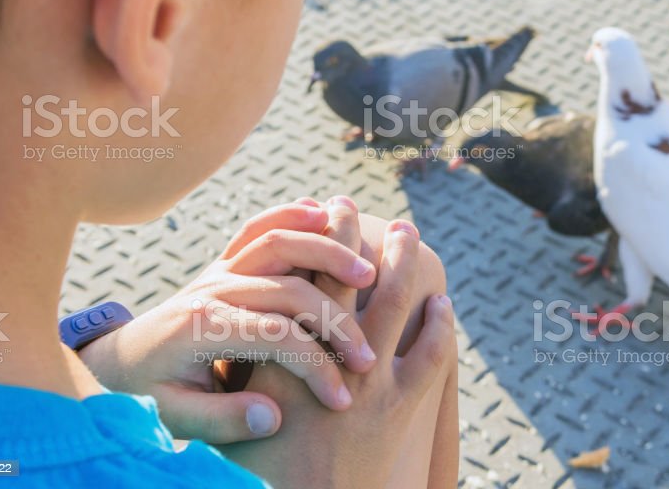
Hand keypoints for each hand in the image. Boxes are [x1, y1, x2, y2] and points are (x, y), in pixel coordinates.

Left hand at [78, 200, 379, 443]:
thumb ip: (222, 418)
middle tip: (367, 351)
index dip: (316, 365)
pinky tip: (323, 214)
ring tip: (367, 271)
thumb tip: (273, 416)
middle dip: (336, 317)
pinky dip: (290, 214)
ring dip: (327, 252)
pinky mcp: (224, 261)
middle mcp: (211, 288)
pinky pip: (258, 226)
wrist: (117, 362)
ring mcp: (218, 269)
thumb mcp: (174, 416)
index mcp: (201, 327)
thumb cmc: (147, 392)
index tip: (341, 397)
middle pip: (288, 287)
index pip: (276, 336)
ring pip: (278, 243)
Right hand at [220, 219, 456, 488]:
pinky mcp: (404, 407)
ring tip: (408, 234)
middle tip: (366, 207)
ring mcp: (376, 380)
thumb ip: (234, 378)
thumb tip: (239, 329)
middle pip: (354, 276)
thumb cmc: (262, 476)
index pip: (305, 274)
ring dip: (404, 261)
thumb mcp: (226, 426)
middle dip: (364, 233)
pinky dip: (439, 323)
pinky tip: (442, 304)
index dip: (318, 235)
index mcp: (285, 353)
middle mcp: (333, 356)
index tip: (326, 207)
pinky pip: (432, 353)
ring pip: (397, 300)